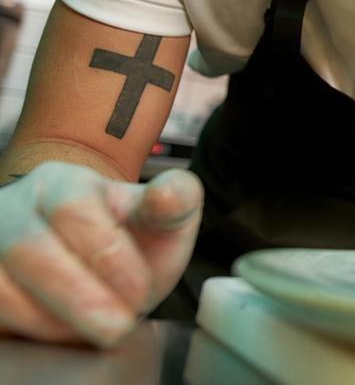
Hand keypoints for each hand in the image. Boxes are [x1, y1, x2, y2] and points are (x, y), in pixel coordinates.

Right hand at [0, 162, 201, 346]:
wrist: (99, 271)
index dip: (107, 254)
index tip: (140, 292)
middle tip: (118, 326)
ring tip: (98, 329)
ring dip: (52, 319)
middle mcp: (16, 209)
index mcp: (64, 183)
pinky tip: (67, 333)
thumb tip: (169, 193)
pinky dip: (29, 329)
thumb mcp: (162, 220)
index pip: (73, 208)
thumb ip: (176, 201)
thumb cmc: (129, 241)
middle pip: (27, 247)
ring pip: (1, 286)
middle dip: (78, 296)